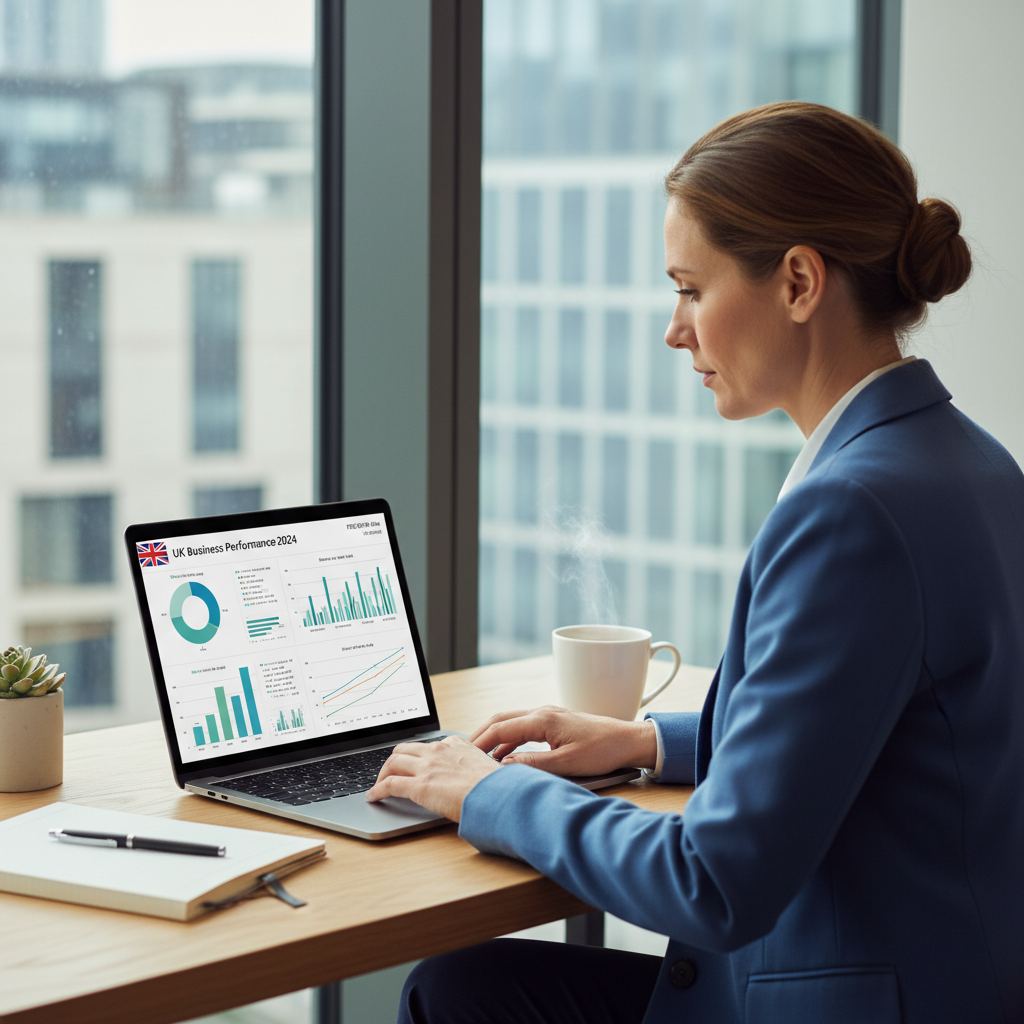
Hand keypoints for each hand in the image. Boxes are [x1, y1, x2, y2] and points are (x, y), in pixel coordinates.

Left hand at [366, 735, 501, 821]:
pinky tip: (373, 796)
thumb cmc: (499, 786)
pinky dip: (378, 790)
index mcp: (457, 745)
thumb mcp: (489, 769)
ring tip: (380, 783)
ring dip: (383, 772)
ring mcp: (427, 767)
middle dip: (395, 760)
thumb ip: (477, 769)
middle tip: (392, 772)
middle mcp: (439, 751)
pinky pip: (390, 784)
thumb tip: (481, 779)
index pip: (430, 745)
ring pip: (394, 761)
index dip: (419, 755)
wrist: (498, 794)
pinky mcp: (419, 786)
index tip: (417, 763)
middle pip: (406, 748)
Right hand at [470, 705, 658, 777]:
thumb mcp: (567, 764)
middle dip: (480, 735)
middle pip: (500, 719)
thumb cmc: (603, 750)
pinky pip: (523, 727)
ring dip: (493, 737)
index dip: (480, 742)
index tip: (464, 756)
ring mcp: (548, 715)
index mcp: (543, 719)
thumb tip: (504, 767)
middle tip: (463, 753)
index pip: (500, 728)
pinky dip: (508, 738)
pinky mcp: (554, 722)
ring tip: (479, 757)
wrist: (628, 740)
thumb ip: (534, 765)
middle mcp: (542, 712)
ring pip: (511, 721)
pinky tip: (504, 755)